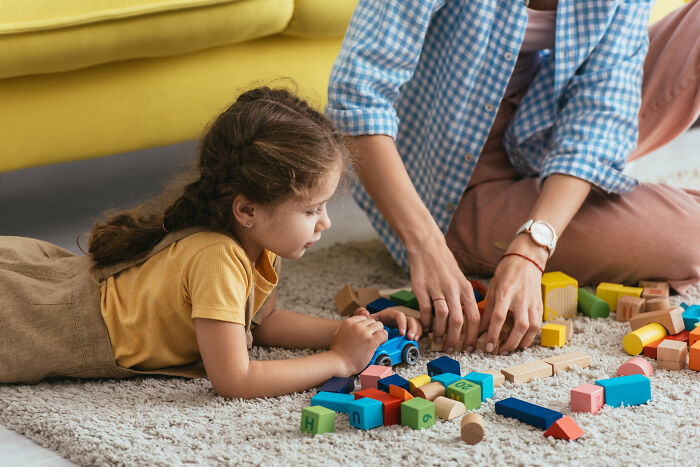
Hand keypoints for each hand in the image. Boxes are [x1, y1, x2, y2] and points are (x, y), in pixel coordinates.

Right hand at [330, 315, 387, 374]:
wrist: (338, 363)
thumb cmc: (338, 352)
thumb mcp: (338, 333)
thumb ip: (347, 327)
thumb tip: (356, 323)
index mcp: (348, 322)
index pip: (364, 318)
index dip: (366, 326)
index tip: (365, 333)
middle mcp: (356, 325)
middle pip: (372, 321)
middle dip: (373, 330)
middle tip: (371, 339)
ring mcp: (364, 332)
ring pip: (379, 325)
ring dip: (379, 333)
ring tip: (375, 341)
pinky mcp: (371, 341)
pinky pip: (383, 334)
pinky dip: (384, 338)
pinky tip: (379, 343)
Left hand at [353, 307, 422, 340]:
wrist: (364, 335)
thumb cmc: (365, 326)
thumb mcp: (362, 321)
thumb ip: (360, 314)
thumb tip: (365, 312)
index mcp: (387, 315)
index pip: (398, 315)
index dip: (402, 323)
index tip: (401, 333)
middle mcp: (396, 319)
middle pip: (409, 319)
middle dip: (412, 327)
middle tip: (410, 337)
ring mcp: (401, 325)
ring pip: (414, 324)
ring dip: (416, 331)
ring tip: (413, 339)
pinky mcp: (403, 331)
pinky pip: (414, 330)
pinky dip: (417, 334)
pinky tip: (414, 340)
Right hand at [407, 233, 479, 353]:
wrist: (427, 246)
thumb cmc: (444, 264)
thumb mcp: (460, 279)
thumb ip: (464, 298)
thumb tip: (468, 319)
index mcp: (465, 288)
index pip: (474, 317)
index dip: (474, 335)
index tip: (470, 347)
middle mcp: (453, 289)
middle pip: (458, 321)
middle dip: (456, 340)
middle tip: (452, 349)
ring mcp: (436, 289)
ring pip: (442, 317)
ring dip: (440, 333)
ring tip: (438, 341)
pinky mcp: (421, 288)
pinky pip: (425, 310)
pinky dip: (426, 322)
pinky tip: (426, 327)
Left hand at [480, 234, 545, 353]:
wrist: (526, 259)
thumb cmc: (506, 273)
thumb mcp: (493, 288)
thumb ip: (487, 310)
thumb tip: (479, 329)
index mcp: (505, 293)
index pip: (499, 317)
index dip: (493, 334)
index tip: (488, 346)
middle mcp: (520, 299)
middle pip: (519, 326)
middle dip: (510, 343)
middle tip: (500, 352)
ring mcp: (532, 302)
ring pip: (532, 327)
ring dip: (522, 342)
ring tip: (512, 349)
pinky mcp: (540, 305)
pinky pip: (538, 324)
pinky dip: (531, 336)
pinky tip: (523, 341)